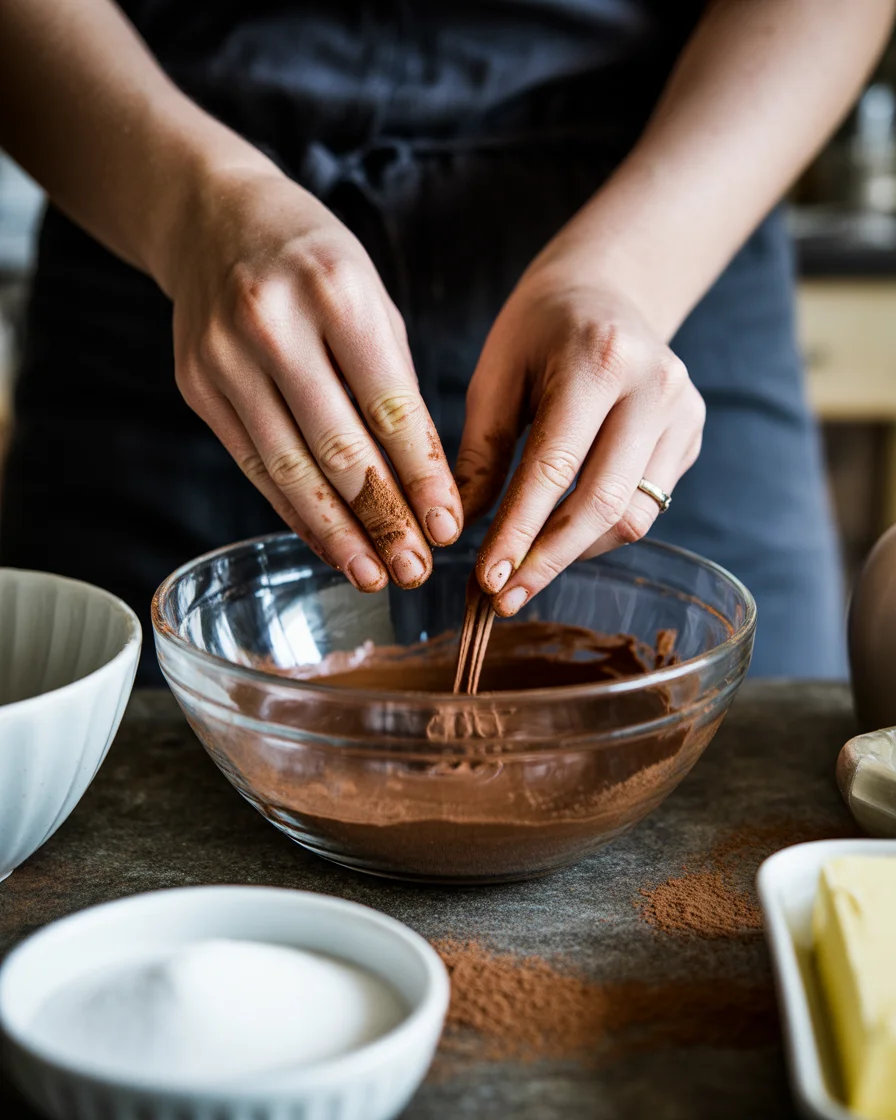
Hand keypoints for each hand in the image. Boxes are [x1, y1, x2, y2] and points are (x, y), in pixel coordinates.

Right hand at [166, 167, 461, 590]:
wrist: (212, 218)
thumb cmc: (314, 261)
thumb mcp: (371, 298)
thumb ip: (395, 383)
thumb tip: (423, 484)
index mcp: (336, 292)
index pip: (389, 408)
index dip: (421, 478)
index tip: (448, 528)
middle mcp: (274, 325)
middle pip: (338, 448)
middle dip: (383, 519)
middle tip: (415, 569)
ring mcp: (225, 358)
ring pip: (289, 469)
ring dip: (336, 533)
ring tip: (374, 575)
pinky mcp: (197, 386)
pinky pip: (254, 464)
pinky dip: (293, 510)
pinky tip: (326, 543)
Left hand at [455, 261, 704, 615]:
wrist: (605, 289)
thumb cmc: (538, 330)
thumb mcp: (496, 375)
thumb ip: (479, 452)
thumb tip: (457, 530)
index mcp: (599, 359)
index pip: (555, 468)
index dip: (520, 532)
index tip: (487, 579)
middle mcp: (655, 387)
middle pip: (604, 504)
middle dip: (549, 560)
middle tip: (505, 596)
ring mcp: (683, 412)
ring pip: (633, 516)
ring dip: (575, 552)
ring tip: (526, 568)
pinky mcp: (692, 435)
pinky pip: (647, 505)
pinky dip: (600, 530)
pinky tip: (561, 533)